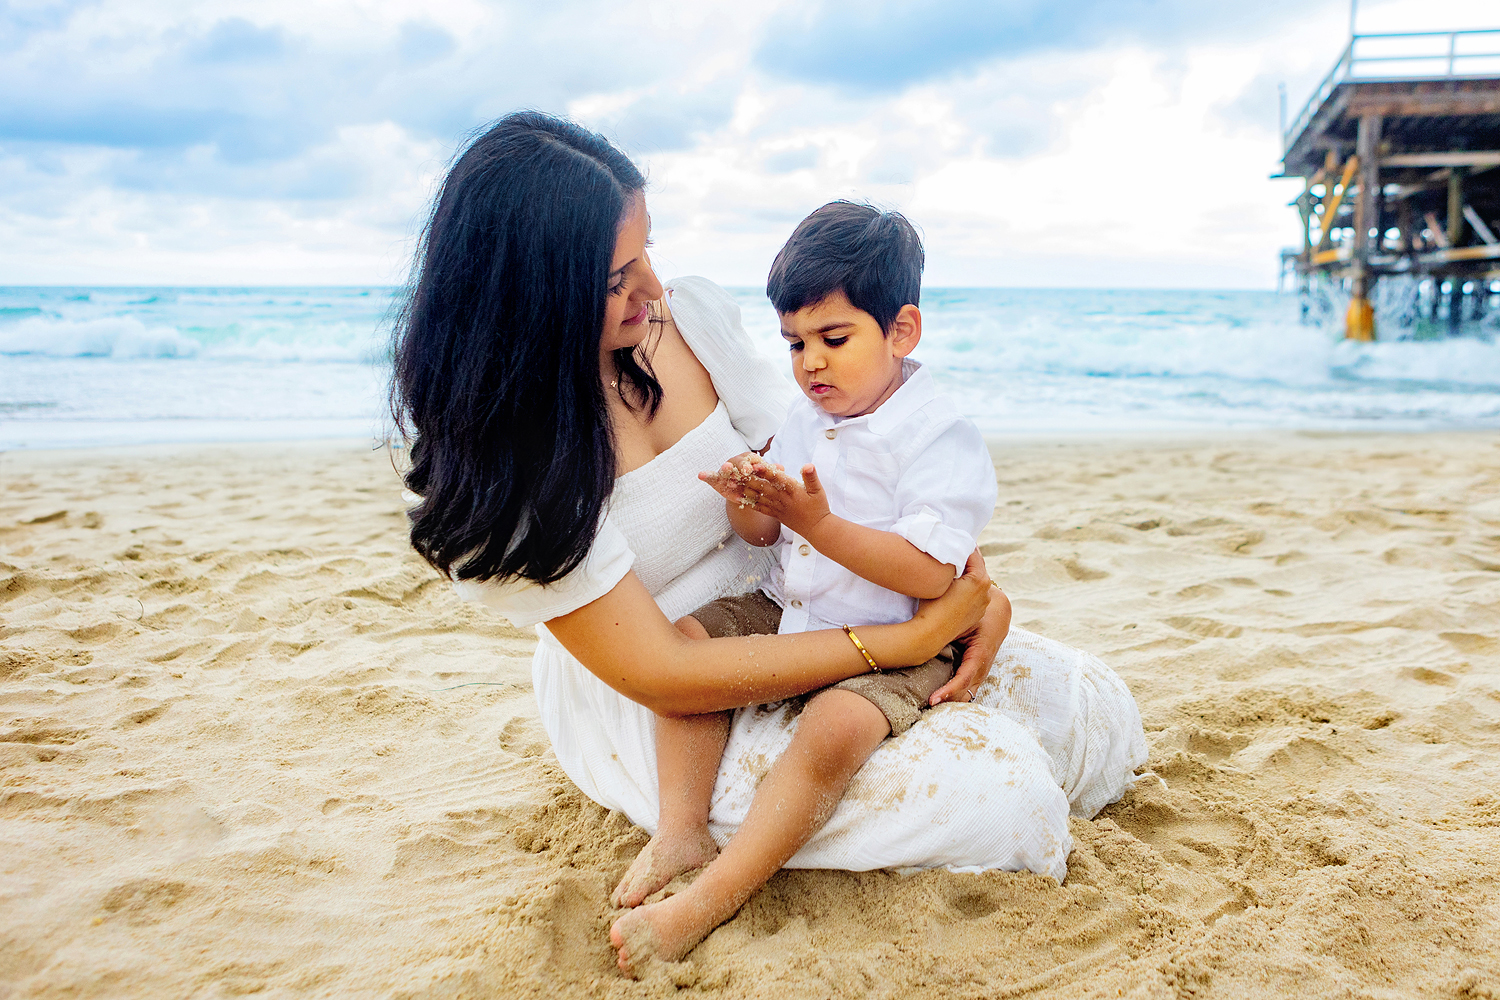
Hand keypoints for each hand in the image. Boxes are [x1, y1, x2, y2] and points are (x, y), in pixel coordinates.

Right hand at [698, 452, 779, 504]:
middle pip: (739, 463)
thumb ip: (771, 473)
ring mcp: (727, 470)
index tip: (754, 469)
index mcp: (751, 460)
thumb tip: (781, 468)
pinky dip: (706, 476)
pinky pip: (712, 477)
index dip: (754, 464)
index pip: (753, 461)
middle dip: (741, 466)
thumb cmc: (759, 482)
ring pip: (726, 469)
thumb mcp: (765, 478)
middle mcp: (737, 462)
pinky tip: (700, 475)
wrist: (747, 492)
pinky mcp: (718, 479)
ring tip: (726, 468)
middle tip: (745, 470)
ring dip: (726, 469)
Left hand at [730, 463, 831, 538]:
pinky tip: (739, 499)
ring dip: (746, 490)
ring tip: (734, 484)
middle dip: (750, 479)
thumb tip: (808, 465)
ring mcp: (778, 508)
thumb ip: (811, 477)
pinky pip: (760, 509)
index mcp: (793, 491)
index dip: (766, 471)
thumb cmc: (819, 508)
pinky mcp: (775, 514)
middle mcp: (783, 499)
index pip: (778, 479)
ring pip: (759, 497)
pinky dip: (749, 504)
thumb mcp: (818, 491)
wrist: (817, 529)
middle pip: (764, 487)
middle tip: (737, 472)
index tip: (756, 464)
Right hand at [912, 550, 990, 664]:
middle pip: (976, 567)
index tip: (951, 538)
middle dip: (964, 559)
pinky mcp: (977, 614)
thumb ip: (951, 562)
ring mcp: (983, 604)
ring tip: (950, 567)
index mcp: (980, 580)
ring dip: (965, 574)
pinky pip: (972, 594)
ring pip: (974, 581)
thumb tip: (952, 551)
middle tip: (951, 549)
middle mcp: (986, 591)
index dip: (960, 545)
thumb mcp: (941, 577)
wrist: (930, 634)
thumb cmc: (932, 604)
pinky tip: (952, 586)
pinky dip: (965, 588)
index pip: (972, 553)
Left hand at [931, 577, 1009, 704]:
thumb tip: (925, 640)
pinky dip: (954, 694)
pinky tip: (938, 700)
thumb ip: (947, 630)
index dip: (949, 691)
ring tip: (928, 707)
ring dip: (950, 701)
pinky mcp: (977, 670)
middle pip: (965, 692)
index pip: (964, 679)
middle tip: (924, 708)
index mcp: (981, 652)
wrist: (997, 609)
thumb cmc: (978, 611)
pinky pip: (966, 687)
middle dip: (947, 701)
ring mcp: (982, 670)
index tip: (932, 699)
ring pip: (967, 693)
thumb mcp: (964, 618)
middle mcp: (983, 666)